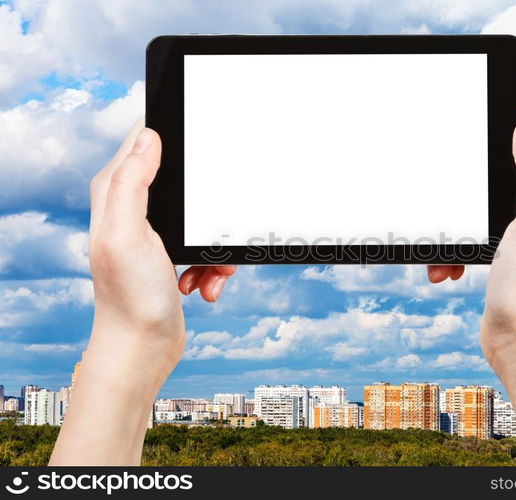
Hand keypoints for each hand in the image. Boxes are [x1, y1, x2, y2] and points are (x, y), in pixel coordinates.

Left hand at [88, 119, 235, 365]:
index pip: (143, 141)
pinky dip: (212, 265)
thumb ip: (132, 181)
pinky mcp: (173, 255)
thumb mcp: (128, 233)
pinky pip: (206, 246)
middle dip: (207, 209)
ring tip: (207, 272)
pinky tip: (204, 284)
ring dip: (213, 245)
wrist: (142, 347)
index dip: (173, 141)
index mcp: (115, 193)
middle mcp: (132, 208)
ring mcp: (154, 233)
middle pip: (185, 182)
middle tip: (209, 235)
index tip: (201, 155)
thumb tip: (149, 136)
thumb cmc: (130, 298)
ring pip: (202, 218)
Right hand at [428, 112, 515, 373]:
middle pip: (503, 167)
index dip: (507, 128)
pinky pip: (473, 232)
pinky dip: (458, 247)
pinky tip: (449, 266)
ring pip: (481, 202)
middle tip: (454, 196)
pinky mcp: (507, 249)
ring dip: (459, 222)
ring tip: (448, 248)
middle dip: (472, 184)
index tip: (474, 134)